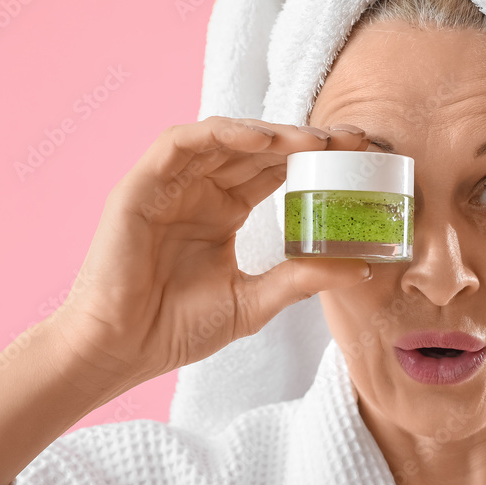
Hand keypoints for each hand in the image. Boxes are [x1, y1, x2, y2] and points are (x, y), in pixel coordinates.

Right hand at [51, 116, 371, 384]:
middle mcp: (201, 191)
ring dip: (273, 134)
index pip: (277, 171)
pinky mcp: (142, 186)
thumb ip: (303, 279)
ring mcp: (171, 185)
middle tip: (353, 141)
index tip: (361, 158)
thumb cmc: (178, 328)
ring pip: (226, 139)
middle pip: (259, 150)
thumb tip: (363, 267)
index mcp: (225, 212)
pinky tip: (263, 142)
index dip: (316, 160)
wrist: (123, 349)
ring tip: (316, 141)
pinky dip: (222, 135)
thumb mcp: (255, 301)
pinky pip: (182, 144)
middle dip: (306, 141)